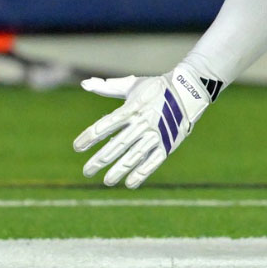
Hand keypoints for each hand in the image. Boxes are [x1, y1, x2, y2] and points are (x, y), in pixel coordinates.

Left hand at [72, 66, 212, 187]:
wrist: (189, 91)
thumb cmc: (156, 89)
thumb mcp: (133, 86)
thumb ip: (108, 87)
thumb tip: (85, 84)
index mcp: (132, 108)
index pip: (106, 124)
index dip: (90, 136)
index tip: (77, 147)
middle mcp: (143, 123)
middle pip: (118, 144)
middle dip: (100, 160)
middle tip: (87, 171)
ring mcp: (157, 134)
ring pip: (134, 156)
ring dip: (119, 170)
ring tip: (107, 181)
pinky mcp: (169, 143)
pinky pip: (154, 161)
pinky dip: (142, 173)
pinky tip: (130, 183)